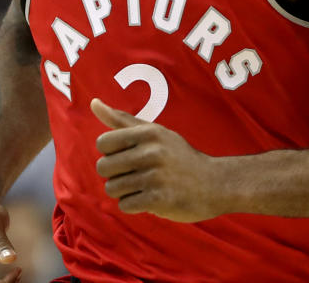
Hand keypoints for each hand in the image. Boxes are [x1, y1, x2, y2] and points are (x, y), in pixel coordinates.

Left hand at [91, 98, 223, 222]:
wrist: (215, 183)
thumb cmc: (179, 156)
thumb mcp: (154, 132)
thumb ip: (122, 120)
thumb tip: (94, 103)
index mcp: (148, 133)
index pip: (103, 143)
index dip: (111, 153)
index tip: (128, 156)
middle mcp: (151, 152)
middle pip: (103, 167)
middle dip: (115, 175)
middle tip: (137, 174)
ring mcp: (155, 176)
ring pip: (112, 188)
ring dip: (124, 192)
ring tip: (144, 187)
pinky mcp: (158, 199)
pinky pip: (125, 205)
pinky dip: (134, 205)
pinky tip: (151, 199)